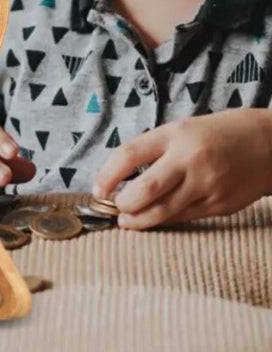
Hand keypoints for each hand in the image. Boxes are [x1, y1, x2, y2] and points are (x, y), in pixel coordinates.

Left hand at [93, 109, 271, 229]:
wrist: (268, 144)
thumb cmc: (215, 134)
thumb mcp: (181, 129)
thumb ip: (154, 149)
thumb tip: (119, 176)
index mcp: (174, 135)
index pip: (130, 154)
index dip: (107, 174)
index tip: (98, 190)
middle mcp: (190, 159)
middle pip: (147, 188)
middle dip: (124, 203)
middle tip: (115, 208)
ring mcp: (207, 184)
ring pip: (165, 210)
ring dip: (140, 220)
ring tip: (127, 222)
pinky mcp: (220, 205)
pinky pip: (185, 217)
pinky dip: (165, 220)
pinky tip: (154, 220)